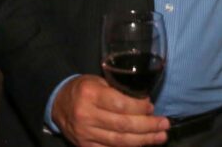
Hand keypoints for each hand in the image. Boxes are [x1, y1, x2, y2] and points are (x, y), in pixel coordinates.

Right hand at [51, 74, 167, 145]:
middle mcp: (86, 115)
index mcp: (90, 94)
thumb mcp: (97, 80)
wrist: (57, 103)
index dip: (139, 108)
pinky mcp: (85, 146)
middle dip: (148, 126)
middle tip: (164, 124)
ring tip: (160, 136)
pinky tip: (142, 144)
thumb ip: (117, 90)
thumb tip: (144, 102)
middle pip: (123, 125)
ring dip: (144, 140)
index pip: (120, 104)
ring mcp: (85, 133)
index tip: (151, 107)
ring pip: (119, 141)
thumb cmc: (82, 89)